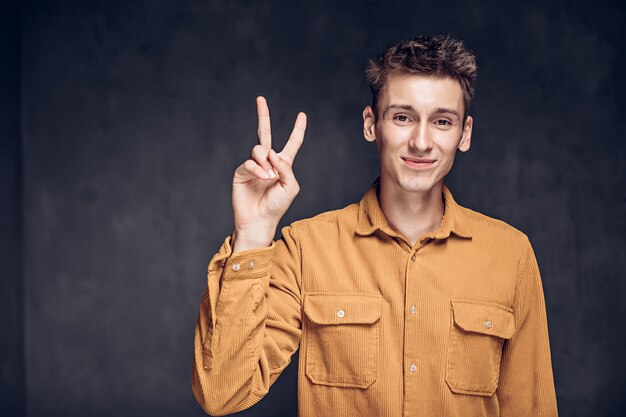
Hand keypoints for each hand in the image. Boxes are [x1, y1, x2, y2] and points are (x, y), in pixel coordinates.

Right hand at [231, 96, 306, 251]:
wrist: (259, 220)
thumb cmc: (277, 206)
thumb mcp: (290, 186)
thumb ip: (285, 167)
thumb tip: (271, 152)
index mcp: (283, 165)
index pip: (292, 144)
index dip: (297, 130)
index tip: (302, 115)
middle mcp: (267, 162)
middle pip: (265, 133)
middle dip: (263, 116)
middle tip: (260, 99)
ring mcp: (254, 165)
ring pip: (259, 149)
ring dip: (266, 161)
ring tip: (269, 177)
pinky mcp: (241, 171)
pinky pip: (250, 161)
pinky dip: (258, 169)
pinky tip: (263, 178)